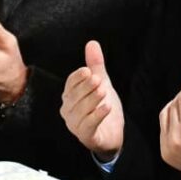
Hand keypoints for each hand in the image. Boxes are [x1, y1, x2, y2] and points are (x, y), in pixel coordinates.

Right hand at [60, 41, 124, 156]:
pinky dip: (97, 116)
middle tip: (98, 80)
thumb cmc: (102, 107)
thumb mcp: (101, 83)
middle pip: (73, 97)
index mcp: (69, 96)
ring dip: (92, 100)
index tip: (88, 71)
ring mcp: (75, 125)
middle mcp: (68, 111)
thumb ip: (96, 65)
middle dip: (85, 88)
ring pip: (80, 111)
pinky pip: (89, 126)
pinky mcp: (86, 136)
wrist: (112, 133)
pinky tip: (107, 107)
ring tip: (103, 91)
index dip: (77, 78)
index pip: (69, 84)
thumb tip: (92, 43)